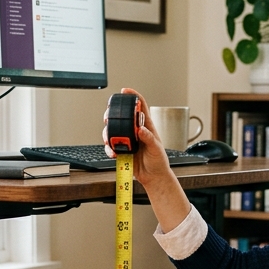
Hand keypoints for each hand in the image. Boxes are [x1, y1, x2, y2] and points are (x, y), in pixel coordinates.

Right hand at [101, 87, 191, 231]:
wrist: (154, 178)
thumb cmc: (159, 162)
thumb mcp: (157, 149)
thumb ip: (149, 138)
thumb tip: (141, 129)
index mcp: (147, 127)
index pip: (140, 107)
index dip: (133, 97)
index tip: (125, 91)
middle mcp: (136, 132)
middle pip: (123, 118)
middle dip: (113, 115)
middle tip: (108, 118)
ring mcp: (129, 141)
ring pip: (114, 131)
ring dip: (109, 134)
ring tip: (110, 140)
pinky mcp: (123, 151)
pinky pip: (112, 147)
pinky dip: (110, 149)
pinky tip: (113, 152)